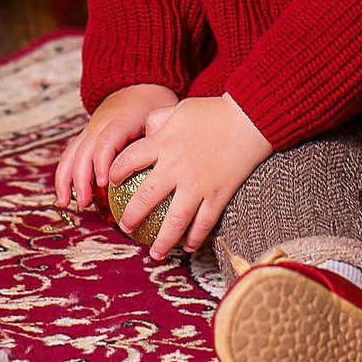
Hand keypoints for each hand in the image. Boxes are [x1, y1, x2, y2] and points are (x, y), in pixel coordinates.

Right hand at [53, 83, 177, 211]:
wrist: (135, 84)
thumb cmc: (152, 103)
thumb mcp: (162, 114)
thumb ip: (161, 135)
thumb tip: (166, 162)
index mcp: (120, 120)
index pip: (106, 141)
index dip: (102, 162)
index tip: (103, 183)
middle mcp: (100, 125)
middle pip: (84, 151)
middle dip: (81, 178)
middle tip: (85, 202)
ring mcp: (90, 130)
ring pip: (71, 153)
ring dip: (66, 179)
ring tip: (64, 203)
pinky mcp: (85, 137)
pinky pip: (70, 155)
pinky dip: (63, 175)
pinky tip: (63, 196)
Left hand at [106, 93, 272, 259]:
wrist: (249, 119)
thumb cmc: (213, 111)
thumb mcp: (179, 108)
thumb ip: (158, 120)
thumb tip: (147, 133)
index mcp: (163, 144)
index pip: (128, 161)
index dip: (115, 172)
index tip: (112, 181)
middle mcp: (175, 167)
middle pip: (145, 198)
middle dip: (132, 217)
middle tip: (126, 227)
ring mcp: (198, 184)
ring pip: (175, 220)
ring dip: (162, 240)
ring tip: (154, 253)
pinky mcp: (218, 194)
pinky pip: (204, 222)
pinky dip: (195, 237)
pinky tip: (188, 246)